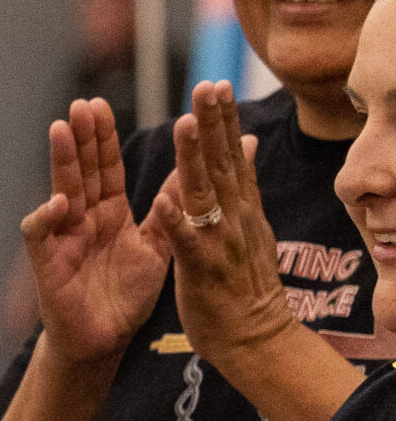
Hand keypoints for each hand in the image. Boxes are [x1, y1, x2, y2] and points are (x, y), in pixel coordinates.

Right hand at [21, 98, 170, 369]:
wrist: (105, 341)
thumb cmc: (125, 296)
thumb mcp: (157, 246)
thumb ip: (170, 208)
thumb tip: (194, 168)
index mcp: (109, 214)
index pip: (105, 167)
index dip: (102, 138)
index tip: (101, 104)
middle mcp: (82, 220)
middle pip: (81, 171)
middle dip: (80, 138)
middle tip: (82, 105)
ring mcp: (63, 240)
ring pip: (60, 191)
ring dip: (60, 162)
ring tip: (61, 129)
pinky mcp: (48, 265)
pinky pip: (41, 236)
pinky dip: (46, 219)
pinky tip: (58, 205)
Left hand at [149, 81, 297, 377]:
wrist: (254, 336)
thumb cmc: (242, 283)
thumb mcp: (248, 227)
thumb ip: (243, 185)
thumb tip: (247, 143)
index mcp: (239, 208)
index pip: (230, 156)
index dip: (222, 120)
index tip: (215, 85)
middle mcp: (233, 218)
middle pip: (222, 163)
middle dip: (213, 123)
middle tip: (206, 84)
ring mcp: (219, 242)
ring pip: (204, 194)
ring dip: (195, 158)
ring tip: (184, 123)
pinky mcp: (203, 269)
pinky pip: (186, 242)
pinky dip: (177, 221)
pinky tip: (164, 198)